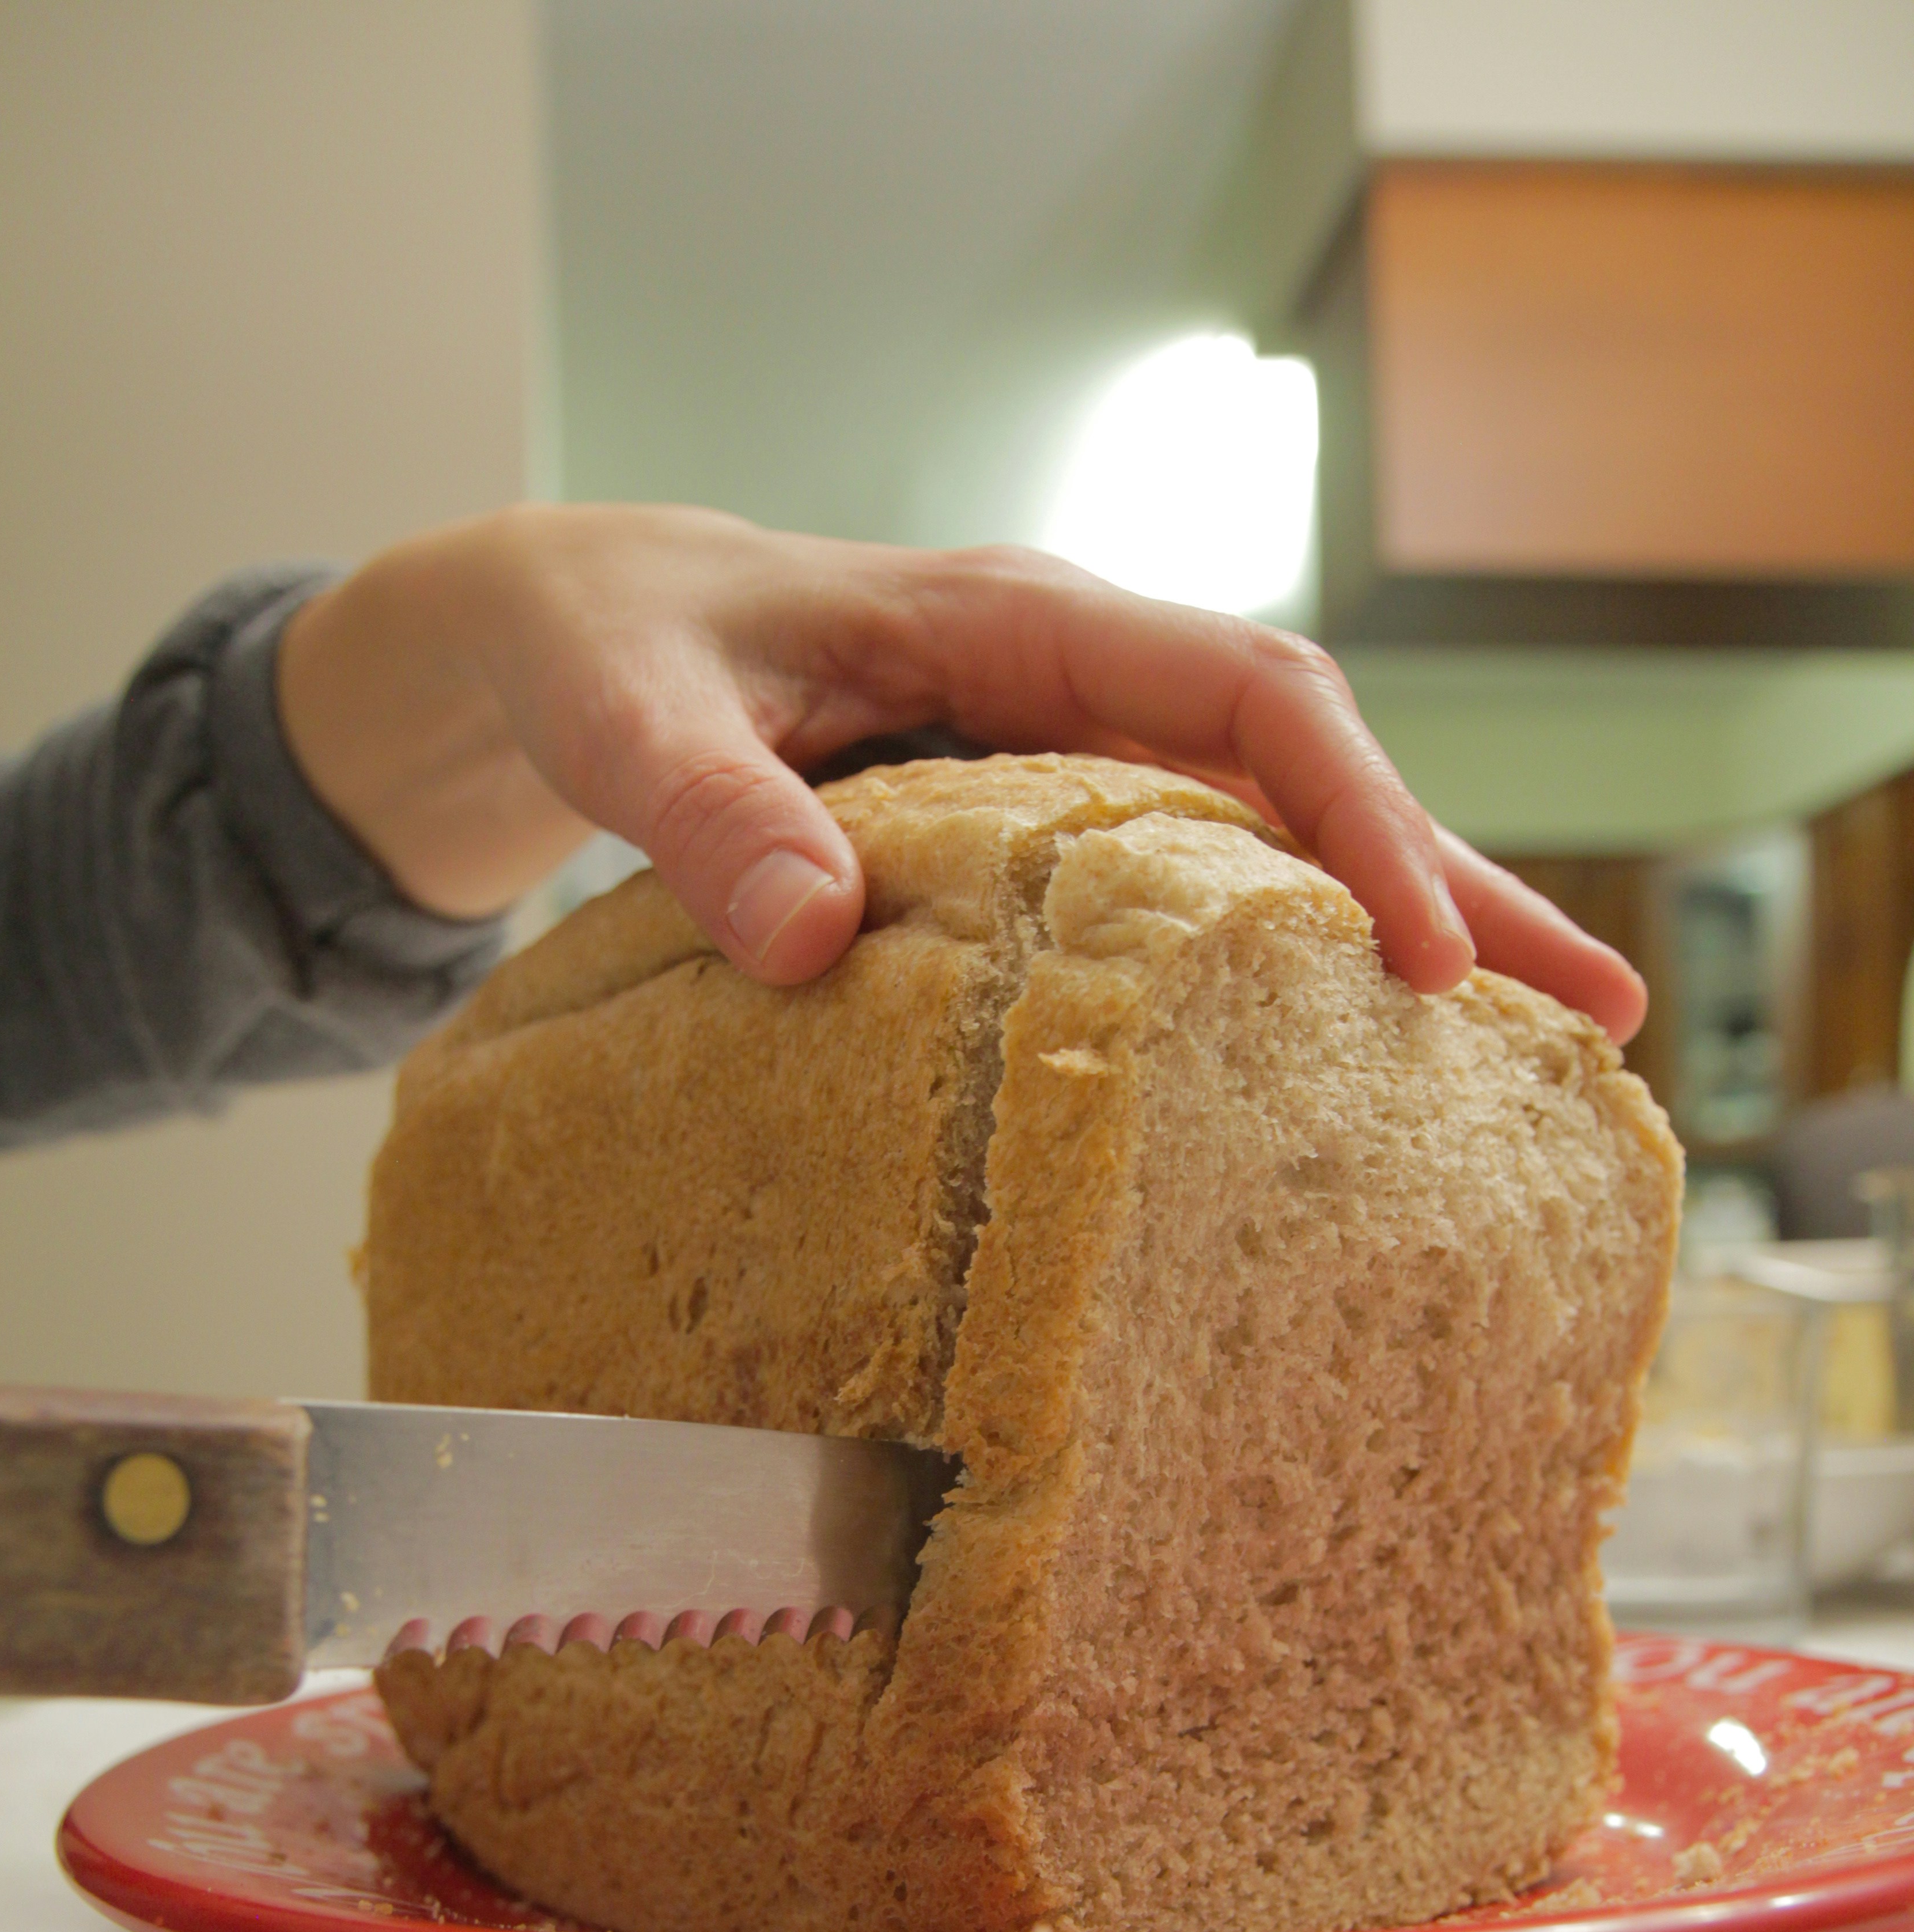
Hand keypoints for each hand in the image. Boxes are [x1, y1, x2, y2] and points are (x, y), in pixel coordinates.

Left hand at [277, 504, 1644, 1041]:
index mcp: (1014, 623)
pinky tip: (1350, 1071)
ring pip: (1274, 849)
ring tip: (1541, 1063)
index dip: (1347, 818)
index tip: (1415, 953)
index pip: (1244, 695)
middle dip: (1453, 889)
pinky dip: (1283, 979)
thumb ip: (701, 807)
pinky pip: (1195, 904)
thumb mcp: (622, 715)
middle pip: (1311, 779)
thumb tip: (809, 941)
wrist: (568, 644)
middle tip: (1600, 1017)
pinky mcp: (1042, 848)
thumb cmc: (599, 650)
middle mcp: (1074, 689)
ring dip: (1403, 942)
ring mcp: (1068, 771)